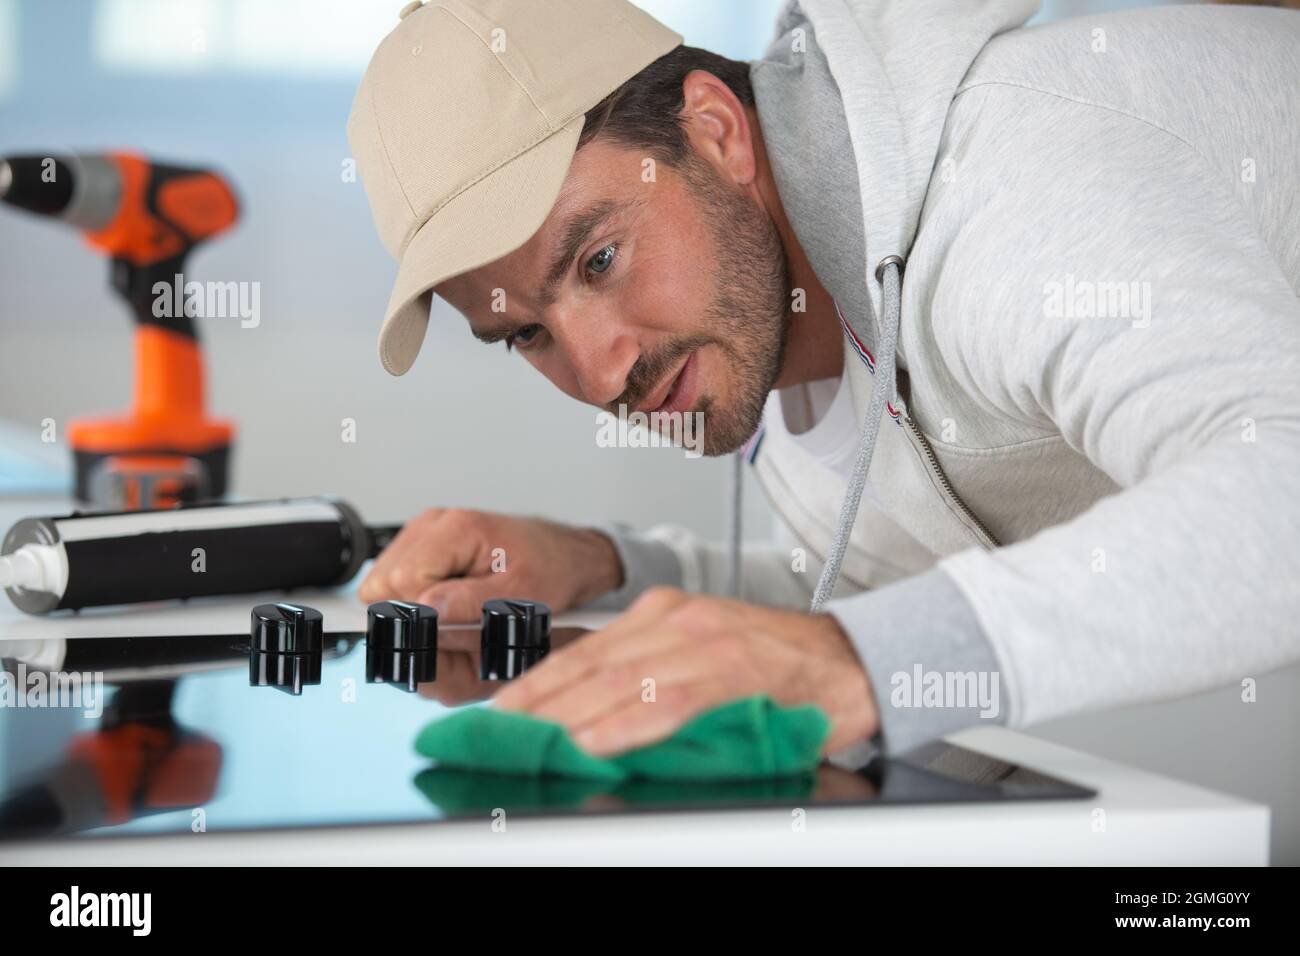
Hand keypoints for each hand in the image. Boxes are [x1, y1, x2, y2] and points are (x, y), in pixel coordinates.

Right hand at [357, 509, 622, 621]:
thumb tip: (426, 611)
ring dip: (413, 606)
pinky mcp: (424, 544)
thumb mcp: (521, 596)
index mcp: (457, 529)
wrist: (565, 555)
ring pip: (384, 583)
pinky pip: (397, 580)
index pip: (401, 581)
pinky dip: (417, 598)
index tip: (449, 625)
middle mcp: (434, 523)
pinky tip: (450, 600)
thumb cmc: (551, 570)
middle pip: (384, 582)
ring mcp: (425, 531)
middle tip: (456, 620)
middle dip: (413, 612)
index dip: (419, 614)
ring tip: (457, 608)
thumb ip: (471, 604)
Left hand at [493, 587, 878, 756]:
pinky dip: (628, 724)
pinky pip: (670, 700)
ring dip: (568, 716)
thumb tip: (591, 721)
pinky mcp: (734, 669)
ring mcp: (704, 640)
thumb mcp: (704, 657)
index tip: (496, 712)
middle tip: (494, 735)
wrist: (854, 660)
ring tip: (529, 743)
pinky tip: (596, 743)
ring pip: (620, 680)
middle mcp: (676, 619)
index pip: (582, 651)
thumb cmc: (778, 668)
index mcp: (662, 613)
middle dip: (536, 704)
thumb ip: (652, 679)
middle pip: (589, 664)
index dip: (534, 684)